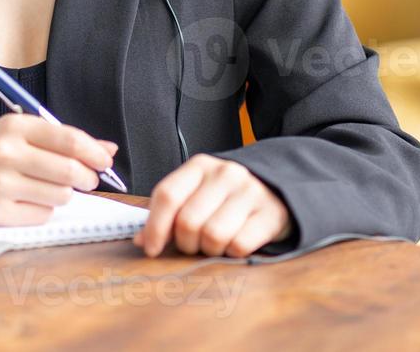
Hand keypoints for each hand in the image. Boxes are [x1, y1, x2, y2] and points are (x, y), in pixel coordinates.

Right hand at [0, 113, 116, 224]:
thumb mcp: (26, 133)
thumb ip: (66, 139)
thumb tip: (109, 149)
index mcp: (14, 126)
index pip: (68, 140)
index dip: (94, 152)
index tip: (105, 159)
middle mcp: (5, 154)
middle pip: (68, 171)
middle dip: (88, 177)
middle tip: (89, 178)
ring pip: (61, 196)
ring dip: (65, 193)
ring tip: (50, 185)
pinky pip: (43, 215)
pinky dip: (44, 208)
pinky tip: (28, 198)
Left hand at [134, 154, 291, 257]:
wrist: (277, 188)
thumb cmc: (226, 196)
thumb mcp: (197, 193)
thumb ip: (169, 213)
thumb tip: (142, 241)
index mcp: (200, 166)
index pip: (167, 195)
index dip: (155, 226)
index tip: (151, 248)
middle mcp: (224, 174)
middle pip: (188, 221)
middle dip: (186, 243)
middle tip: (193, 244)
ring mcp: (249, 192)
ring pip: (213, 236)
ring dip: (210, 249)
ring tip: (215, 243)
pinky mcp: (270, 213)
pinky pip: (240, 245)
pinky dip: (232, 252)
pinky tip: (235, 243)